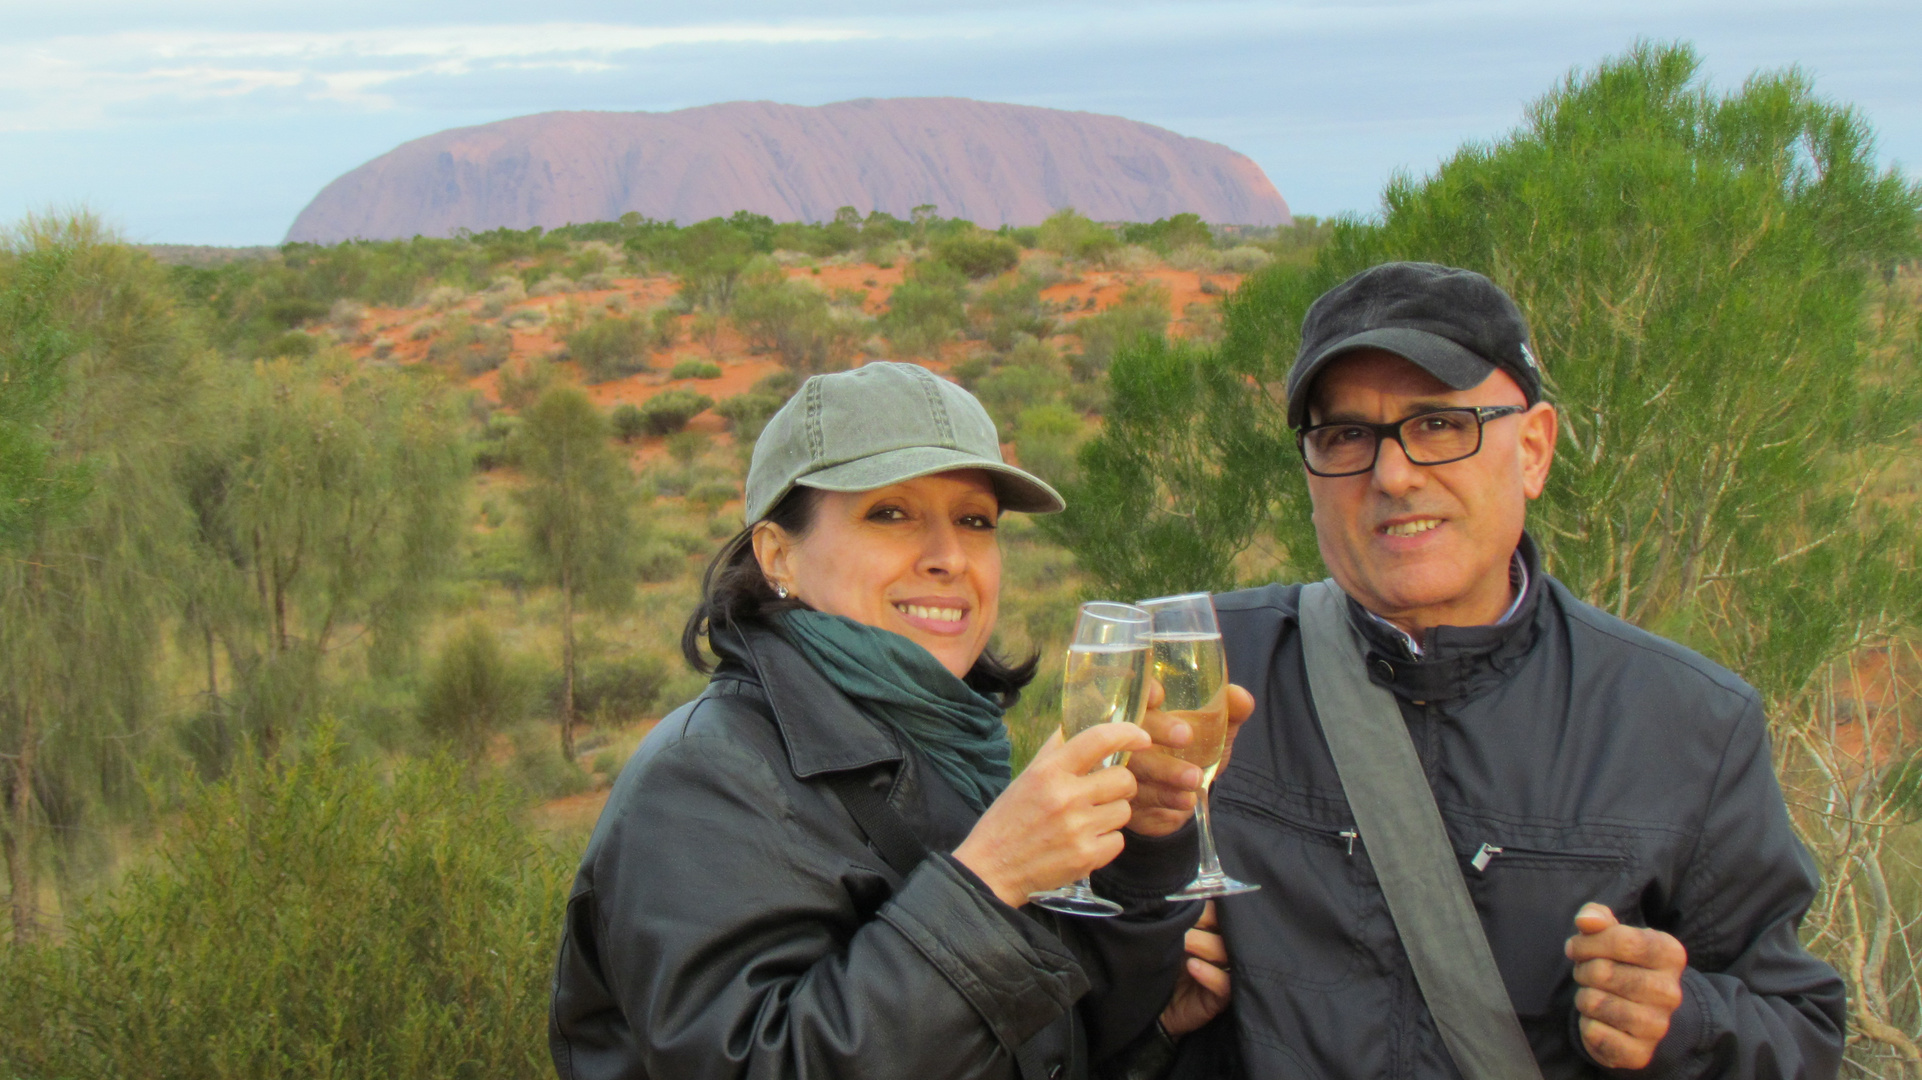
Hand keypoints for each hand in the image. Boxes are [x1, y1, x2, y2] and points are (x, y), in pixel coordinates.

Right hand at [954, 722, 1150, 907]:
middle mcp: (1065, 797)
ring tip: (1087, 821)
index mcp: (1048, 771)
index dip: (1128, 733)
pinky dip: (1106, 842)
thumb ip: (1055, 752)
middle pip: (1124, 779)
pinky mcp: (1087, 857)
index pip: (1099, 739)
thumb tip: (1078, 724)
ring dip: (1112, 815)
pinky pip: (1119, 840)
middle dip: (1120, 785)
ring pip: (1125, 811)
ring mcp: (1078, 829)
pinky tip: (1084, 842)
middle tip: (1103, 793)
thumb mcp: (1026, 777)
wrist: (991, 870)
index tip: (1141, 737)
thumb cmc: (1008, 820)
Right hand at [1126, 683, 1255, 836]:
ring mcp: (1123, 772)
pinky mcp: (1127, 801)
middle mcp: (1126, 739)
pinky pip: (1141, 799)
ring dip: (1166, 771)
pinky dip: (1166, 798)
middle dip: (1158, 730)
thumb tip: (1241, 696)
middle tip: (1186, 736)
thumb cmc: (1194, 754)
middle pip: (1129, 728)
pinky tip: (1187, 799)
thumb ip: (1229, 712)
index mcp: (1146, 713)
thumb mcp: (1214, 732)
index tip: (1159, 695)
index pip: (1135, 694)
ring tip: (1195, 778)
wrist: (1186, 798)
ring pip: (1136, 768)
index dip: (1143, 691)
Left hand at [1160, 901, 1230, 1036]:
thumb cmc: (1161, 969)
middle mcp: (1221, 951)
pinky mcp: (1220, 998)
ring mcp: (1223, 974)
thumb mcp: (1168, 941)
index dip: (1207, 907)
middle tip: (1185, 922)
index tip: (1189, 903)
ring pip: (1225, 953)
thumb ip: (1177, 922)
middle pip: (1227, 930)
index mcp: (1211, 933)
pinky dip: (1209, 974)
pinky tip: (1192, 967)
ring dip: (1203, 945)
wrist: (1151, 1010)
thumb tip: (1177, 896)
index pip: (1220, 913)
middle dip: (1205, 923)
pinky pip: (1224, 984)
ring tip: (1185, 942)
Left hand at [1565, 902, 1686, 1069]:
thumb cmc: (1620, 963)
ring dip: (1583, 997)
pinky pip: (1594, 1032)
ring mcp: (1658, 1025)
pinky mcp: (1640, 1053)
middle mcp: (1671, 991)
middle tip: (1586, 973)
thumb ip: (1596, 917)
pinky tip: (1599, 1020)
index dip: (1587, 942)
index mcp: (1670, 954)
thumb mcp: (1611, 933)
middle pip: (1604, 972)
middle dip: (1582, 970)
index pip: (1622, 940)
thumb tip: (1586, 920)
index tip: (1576, 947)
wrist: (1639, 1015)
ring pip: (1595, 1002)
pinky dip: (1586, 1024)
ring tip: (1593, 995)